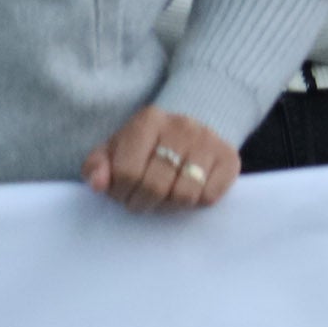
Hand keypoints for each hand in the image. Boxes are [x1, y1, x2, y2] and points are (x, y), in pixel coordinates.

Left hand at [83, 107, 238, 214]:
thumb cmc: (145, 148)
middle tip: (142, 200)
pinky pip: (210, 196)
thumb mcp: (115, 151)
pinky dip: (196, 202)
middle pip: (155, 186)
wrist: (191, 131)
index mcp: (148, 121)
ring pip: (184, 194)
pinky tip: (189, 190)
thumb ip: (97, 166)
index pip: (126, 171)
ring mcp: (209, 140)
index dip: (120, 192)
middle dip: (143, 203)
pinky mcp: (230, 157)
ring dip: (170, 205)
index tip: (122, 192)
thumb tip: (98, 184)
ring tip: (164, 196)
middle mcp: (182, 126)